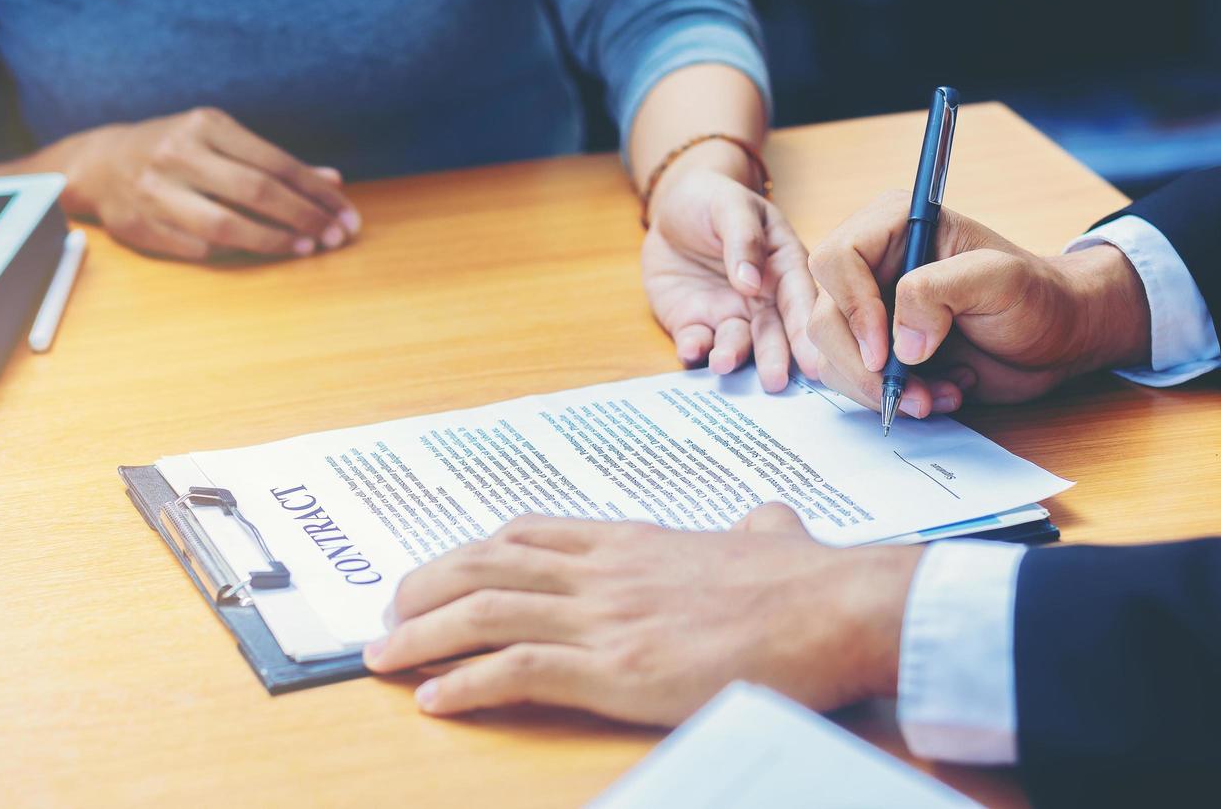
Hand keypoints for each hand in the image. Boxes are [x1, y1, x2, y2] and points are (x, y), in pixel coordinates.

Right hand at [2, 107, 359, 259]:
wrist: (100, 163)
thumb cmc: (180, 150)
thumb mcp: (223, 140)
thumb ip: (277, 163)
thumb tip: (334, 182)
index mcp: (205, 125)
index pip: (275, 162)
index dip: (316, 192)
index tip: (346, 213)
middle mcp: (178, 154)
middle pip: (255, 191)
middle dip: (304, 217)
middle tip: (335, 237)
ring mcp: (155, 191)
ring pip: (226, 226)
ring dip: (274, 241)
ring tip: (306, 248)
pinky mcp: (139, 225)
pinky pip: (199, 248)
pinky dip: (234, 252)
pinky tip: (261, 252)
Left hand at [364, 504, 921, 725]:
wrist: (836, 608)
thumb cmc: (809, 580)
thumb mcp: (770, 536)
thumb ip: (756, 527)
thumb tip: (768, 521)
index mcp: (632, 540)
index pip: (528, 533)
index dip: (470, 553)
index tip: (439, 573)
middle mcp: (605, 569)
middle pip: (486, 564)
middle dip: (425, 587)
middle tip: (390, 615)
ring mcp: (607, 616)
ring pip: (486, 611)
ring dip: (424, 634)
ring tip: (384, 657)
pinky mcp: (616, 668)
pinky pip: (519, 669)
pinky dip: (467, 682)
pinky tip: (435, 699)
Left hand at [641, 143, 820, 392]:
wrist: (672, 208)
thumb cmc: (713, 200)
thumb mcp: (731, 206)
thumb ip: (744, 240)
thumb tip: (750, 282)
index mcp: (783, 268)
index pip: (799, 301)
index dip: (806, 330)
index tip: (814, 360)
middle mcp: (762, 300)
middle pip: (773, 333)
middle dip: (774, 358)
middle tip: (775, 381)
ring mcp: (728, 315)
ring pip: (736, 343)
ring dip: (731, 356)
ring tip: (723, 363)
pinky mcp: (694, 323)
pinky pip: (696, 342)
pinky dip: (694, 350)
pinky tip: (690, 350)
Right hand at [806, 190, 1149, 418]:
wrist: (1054, 339)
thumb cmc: (1036, 296)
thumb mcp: (999, 280)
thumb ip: (940, 291)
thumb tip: (900, 342)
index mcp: (892, 227)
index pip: (836, 259)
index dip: (852, 308)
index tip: (885, 351)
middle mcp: (871, 265)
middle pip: (825, 316)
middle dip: (864, 365)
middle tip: (908, 392)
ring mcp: (870, 309)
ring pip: (832, 355)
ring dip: (880, 388)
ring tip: (938, 395)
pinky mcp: (877, 349)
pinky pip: (854, 380)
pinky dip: (891, 399)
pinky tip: (938, 394)